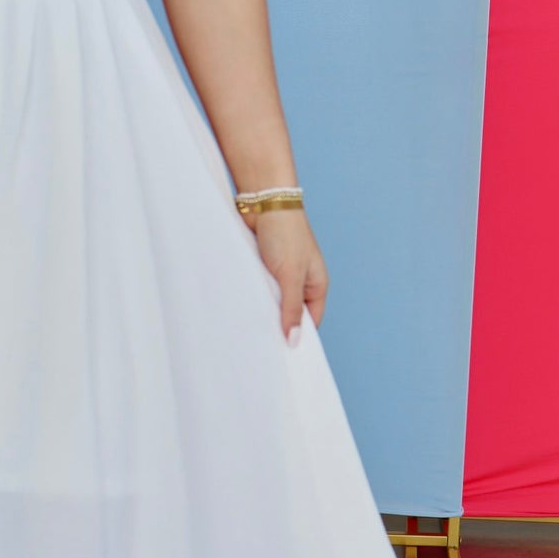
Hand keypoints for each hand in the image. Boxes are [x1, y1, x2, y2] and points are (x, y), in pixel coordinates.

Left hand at [252, 207, 327, 338]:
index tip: (282, 356)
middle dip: (278, 326)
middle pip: (290, 313)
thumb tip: (294, 342)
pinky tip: (241, 307)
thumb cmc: (284, 234)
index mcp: (317, 285)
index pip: (310, 321)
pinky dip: (253, 296)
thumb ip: (291, 309)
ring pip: (273, 301)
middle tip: (261, 348)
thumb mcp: (290, 276)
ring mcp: (282, 273)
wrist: (263, 201)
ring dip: (263, 310)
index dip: (298, 337)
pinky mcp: (264, 266)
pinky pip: (259, 288)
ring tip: (249, 331)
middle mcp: (301, 281)